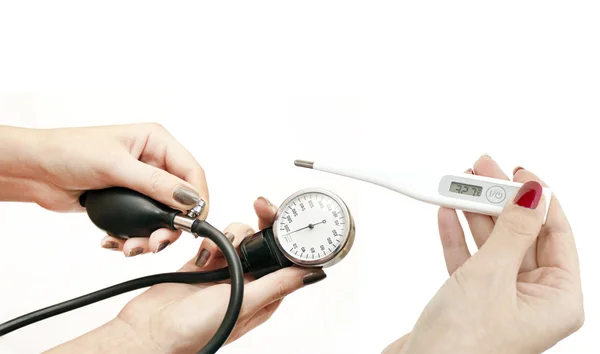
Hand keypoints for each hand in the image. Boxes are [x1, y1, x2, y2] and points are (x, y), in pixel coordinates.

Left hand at [0, 123, 207, 254]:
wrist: (34, 170)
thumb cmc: (69, 152)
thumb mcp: (116, 166)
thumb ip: (156, 184)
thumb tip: (190, 199)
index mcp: (157, 142)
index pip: (192, 172)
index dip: (198, 199)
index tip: (196, 223)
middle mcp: (153, 162)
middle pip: (181, 200)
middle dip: (170, 225)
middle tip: (157, 243)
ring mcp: (141, 184)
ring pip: (163, 217)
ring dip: (151, 237)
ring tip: (131, 248)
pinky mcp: (128, 203)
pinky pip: (143, 226)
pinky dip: (134, 239)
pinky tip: (117, 242)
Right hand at [45, 197, 326, 353]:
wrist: (149, 331)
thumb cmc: (194, 332)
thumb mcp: (242, 305)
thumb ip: (276, 285)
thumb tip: (311, 273)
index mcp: (265, 295)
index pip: (287, 258)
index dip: (290, 235)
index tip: (286, 217)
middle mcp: (249, 282)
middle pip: (266, 241)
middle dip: (264, 222)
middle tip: (261, 206)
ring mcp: (226, 270)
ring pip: (241, 235)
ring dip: (232, 235)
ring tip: (218, 253)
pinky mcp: (204, 262)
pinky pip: (216, 238)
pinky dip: (211, 239)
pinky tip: (203, 255)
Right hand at [383, 156, 582, 353]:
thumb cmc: (461, 347)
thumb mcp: (492, 277)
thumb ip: (513, 231)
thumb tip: (533, 195)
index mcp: (558, 300)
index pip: (557, 234)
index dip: (538, 199)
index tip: (518, 174)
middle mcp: (534, 300)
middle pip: (522, 235)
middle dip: (499, 202)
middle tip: (483, 173)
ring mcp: (501, 300)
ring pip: (493, 245)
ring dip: (474, 215)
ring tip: (459, 187)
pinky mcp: (472, 300)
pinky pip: (470, 260)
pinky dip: (457, 237)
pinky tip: (447, 215)